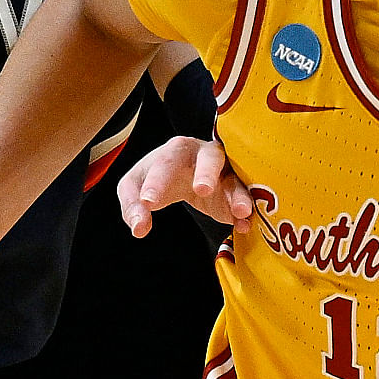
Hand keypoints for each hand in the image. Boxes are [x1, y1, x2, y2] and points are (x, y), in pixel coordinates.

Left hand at [116, 137, 255, 238]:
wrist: (185, 173)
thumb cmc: (157, 175)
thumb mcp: (135, 186)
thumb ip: (132, 206)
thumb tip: (139, 228)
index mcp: (175, 151)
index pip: (165, 162)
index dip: (157, 180)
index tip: (148, 202)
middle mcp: (204, 156)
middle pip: (209, 158)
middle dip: (207, 173)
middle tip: (202, 190)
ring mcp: (225, 172)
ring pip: (235, 179)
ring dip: (237, 194)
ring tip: (239, 212)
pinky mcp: (237, 191)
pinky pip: (246, 199)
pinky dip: (247, 213)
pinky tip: (244, 225)